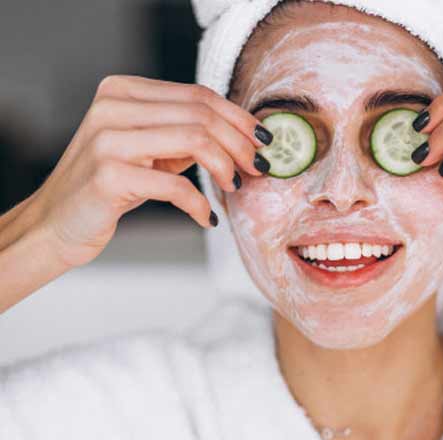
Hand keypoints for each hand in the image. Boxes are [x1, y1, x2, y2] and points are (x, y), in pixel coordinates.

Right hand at [29, 75, 272, 267]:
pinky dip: (199, 204)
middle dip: (240, 143)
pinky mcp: (109, 175)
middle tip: (257, 168)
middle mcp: (113, 107)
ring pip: (194, 139)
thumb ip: (183, 134)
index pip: (198, 95)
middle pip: (201, 115)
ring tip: (235, 187)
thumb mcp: (147, 149)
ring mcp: (108, 139)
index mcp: (123, 91)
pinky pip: (176, 186)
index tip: (263, 141)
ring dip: (226, 167)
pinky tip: (206, 217)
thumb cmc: (109, 187)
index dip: (239, 118)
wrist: (58, 223)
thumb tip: (243, 136)